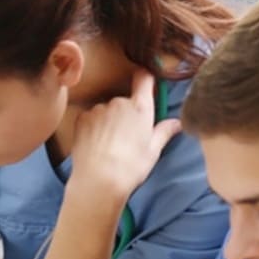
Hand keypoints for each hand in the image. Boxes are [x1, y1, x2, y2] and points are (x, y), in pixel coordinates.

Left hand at [67, 70, 181, 208]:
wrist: (99, 180)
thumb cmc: (131, 167)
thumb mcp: (153, 151)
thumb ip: (164, 132)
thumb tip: (177, 123)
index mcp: (140, 107)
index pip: (144, 78)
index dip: (145, 79)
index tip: (145, 85)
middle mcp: (119, 102)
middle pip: (124, 100)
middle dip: (126, 113)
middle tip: (126, 136)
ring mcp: (98, 109)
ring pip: (106, 110)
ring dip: (109, 120)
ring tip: (109, 144)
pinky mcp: (81, 118)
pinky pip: (90, 117)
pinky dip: (93, 127)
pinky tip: (96, 145)